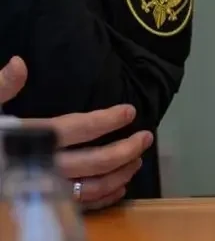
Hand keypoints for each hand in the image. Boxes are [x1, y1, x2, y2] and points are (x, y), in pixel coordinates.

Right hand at [0, 57, 149, 210]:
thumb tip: (19, 62)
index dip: (107, 120)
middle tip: (146, 138)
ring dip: (120, 174)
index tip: (130, 111)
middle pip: (93, 162)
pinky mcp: (44, 202)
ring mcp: (44, 189)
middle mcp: (42, 167)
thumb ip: (1, 87)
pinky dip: (103, 198)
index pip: (77, 128)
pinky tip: (119, 187)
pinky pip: (79, 206)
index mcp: (32, 140)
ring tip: (138, 160)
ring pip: (91, 187)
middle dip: (125, 150)